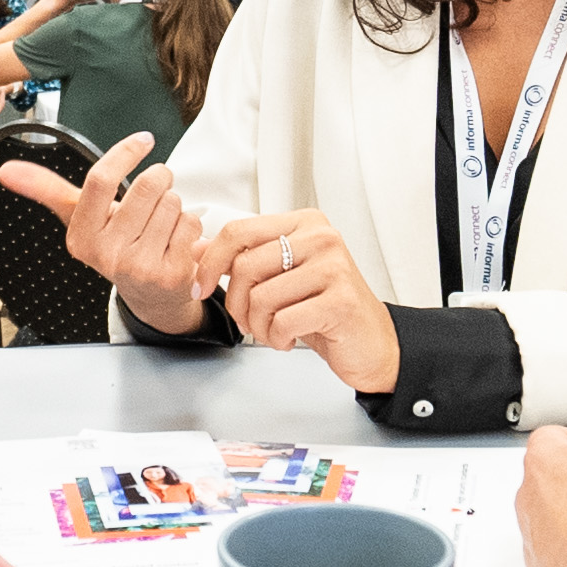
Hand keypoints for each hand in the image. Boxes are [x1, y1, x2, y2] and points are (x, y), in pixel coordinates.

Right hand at [0, 130, 209, 332]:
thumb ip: (47, 189)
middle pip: (146, 185)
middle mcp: (107, 255)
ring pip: (173, 202)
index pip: (100, 179)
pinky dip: (190, 226)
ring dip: (175, 206)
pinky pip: (190, 223)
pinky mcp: (171, 275)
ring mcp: (139, 267)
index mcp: (81, 237)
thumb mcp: (81, 219)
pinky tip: (178, 242)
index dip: (125, 153)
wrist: (151, 295)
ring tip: (163, 225)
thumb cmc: (118, 246)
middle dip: (159, 180)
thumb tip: (7, 170)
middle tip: (154, 196)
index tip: (143, 140)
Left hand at [194, 209, 399, 394]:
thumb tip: (196, 248)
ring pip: (261, 297)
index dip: (210, 262)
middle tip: (250, 322)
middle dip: (237, 304)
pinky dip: (276, 339)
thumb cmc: (326, 308)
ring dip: (258, 327)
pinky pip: (282, 321)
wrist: (371, 343)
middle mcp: (321, 237)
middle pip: (245, 266)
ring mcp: (334, 267)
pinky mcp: (340, 300)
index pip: (238, 231)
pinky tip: (290, 339)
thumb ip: (241, 258)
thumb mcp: (280, 277)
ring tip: (274, 332)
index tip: (202, 286)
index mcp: (304, 223)